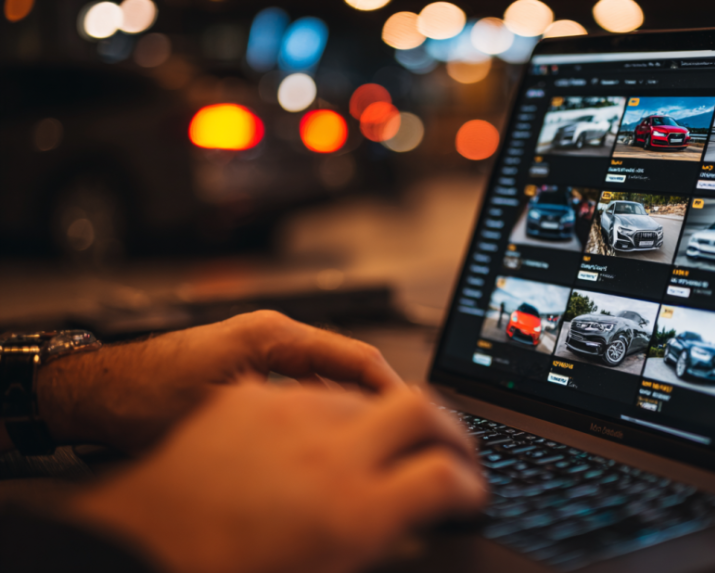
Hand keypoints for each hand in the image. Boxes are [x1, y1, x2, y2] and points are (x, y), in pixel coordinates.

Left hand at [33, 310, 404, 452]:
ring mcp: (264, 354)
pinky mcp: (253, 372)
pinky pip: (306, 390)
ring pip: (329, 382)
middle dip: (377, 403)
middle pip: (350, 368)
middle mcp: (273, 338)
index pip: (357, 357)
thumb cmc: (142, 397)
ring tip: (371, 445)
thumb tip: (337, 439)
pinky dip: (324, 414)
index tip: (413, 418)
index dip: (391, 390)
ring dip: (352, 411)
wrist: (95, 393)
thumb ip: (284, 422)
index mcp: (272, 336)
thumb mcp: (221, 414)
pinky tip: (328, 445)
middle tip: (399, 439)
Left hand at [70, 382, 486, 572]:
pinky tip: (328, 437)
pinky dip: (334, 411)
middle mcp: (317, 443)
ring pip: (363, 395)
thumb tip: (406, 525)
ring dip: (386, 417)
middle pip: (417, 408)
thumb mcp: (307, 560)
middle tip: (455, 449)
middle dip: (447, 426)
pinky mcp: (249, 400)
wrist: (125, 540)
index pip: (440, 476)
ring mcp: (281, 411)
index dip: (466, 483)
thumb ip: (364, 539)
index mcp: (340, 504)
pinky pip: (313, 392)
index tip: (472, 490)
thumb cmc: (213, 562)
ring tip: (391, 448)